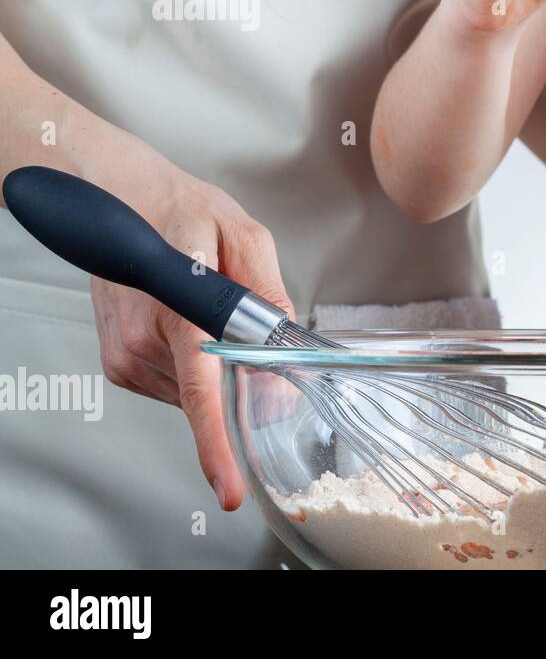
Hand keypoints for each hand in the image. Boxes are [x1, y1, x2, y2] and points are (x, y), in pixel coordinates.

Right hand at [80, 129, 292, 510]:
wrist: (121, 197)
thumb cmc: (180, 210)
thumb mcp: (243, 236)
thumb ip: (268, 292)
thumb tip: (287, 342)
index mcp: (178, 311)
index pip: (201, 393)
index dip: (215, 445)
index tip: (228, 487)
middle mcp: (144, 340)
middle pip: (212, 389)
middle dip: (238, 367)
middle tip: (231, 308)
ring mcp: (126, 355)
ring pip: (195, 389)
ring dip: (211, 359)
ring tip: (196, 304)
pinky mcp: (119, 364)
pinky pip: (174, 383)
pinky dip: (190, 361)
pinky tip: (182, 321)